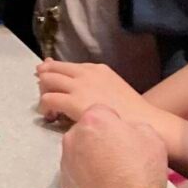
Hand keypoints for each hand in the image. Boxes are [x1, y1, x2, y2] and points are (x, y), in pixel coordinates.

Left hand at [36, 59, 170, 143]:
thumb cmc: (133, 113)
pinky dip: (45, 107)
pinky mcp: (74, 101)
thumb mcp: (113, 91)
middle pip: (51, 69)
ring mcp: (79, 85)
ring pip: (46, 81)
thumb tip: (78, 91)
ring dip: (43, 94)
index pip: (64, 65)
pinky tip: (51, 117)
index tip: (47, 82)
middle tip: (46, 96)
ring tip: (49, 109)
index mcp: (96, 68)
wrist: (145, 122)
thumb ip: (95, 87)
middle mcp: (85, 72)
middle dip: (44, 81)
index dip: (52, 72)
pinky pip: (49, 99)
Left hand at [59, 105, 168, 187]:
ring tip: (111, 177)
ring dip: (90, 160)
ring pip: (78, 155)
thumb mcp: (152, 138)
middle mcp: (73, 139)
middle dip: (98, 140)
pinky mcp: (63, 187)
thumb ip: (134, 127)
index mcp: (93, 120)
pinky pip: (75, 177)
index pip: (101, 111)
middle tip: (118, 156)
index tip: (124, 137)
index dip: (114, 123)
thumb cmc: (141, 173)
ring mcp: (65, 164)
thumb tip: (127, 130)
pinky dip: (85, 181)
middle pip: (85, 132)